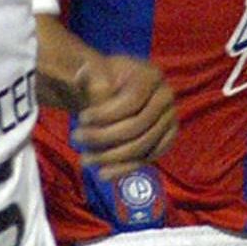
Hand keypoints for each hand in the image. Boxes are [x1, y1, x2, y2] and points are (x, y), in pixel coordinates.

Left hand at [70, 54, 176, 176]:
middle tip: (76, 138)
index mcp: (152, 76)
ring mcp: (170, 119)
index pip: (132, 101)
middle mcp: (166, 97)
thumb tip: (83, 72)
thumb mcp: (96, 72)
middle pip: (137, 126)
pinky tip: (103, 173)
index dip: (106, 114)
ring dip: (111, 157)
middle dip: (104, 136)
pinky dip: (125, 168)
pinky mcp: (167, 139)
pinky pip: (147, 158)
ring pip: (142, 146)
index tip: (81, 118)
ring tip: (85, 159)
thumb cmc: (104, 80)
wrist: (117, 93)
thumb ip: (90, 76)